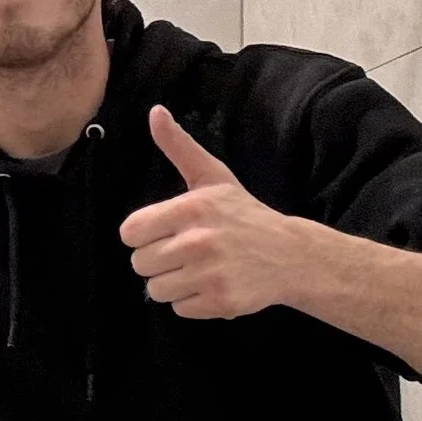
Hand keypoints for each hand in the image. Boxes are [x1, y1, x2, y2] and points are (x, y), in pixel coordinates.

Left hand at [119, 106, 317, 319]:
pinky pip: (179, 309)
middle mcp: (198, 241)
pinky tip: (214, 284)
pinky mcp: (221, 301)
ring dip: (174, 283)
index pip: (130, 233)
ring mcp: (210, 273)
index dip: (144, 235)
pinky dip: (193, 302)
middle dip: (159, 261)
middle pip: (140, 264)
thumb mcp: (212, 177)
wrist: (291, 255)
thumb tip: (155, 111)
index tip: (166, 232)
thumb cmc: (244, 215)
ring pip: (156, 290)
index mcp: (190, 208)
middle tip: (188, 252)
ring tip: (200, 269)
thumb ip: (178, 147)